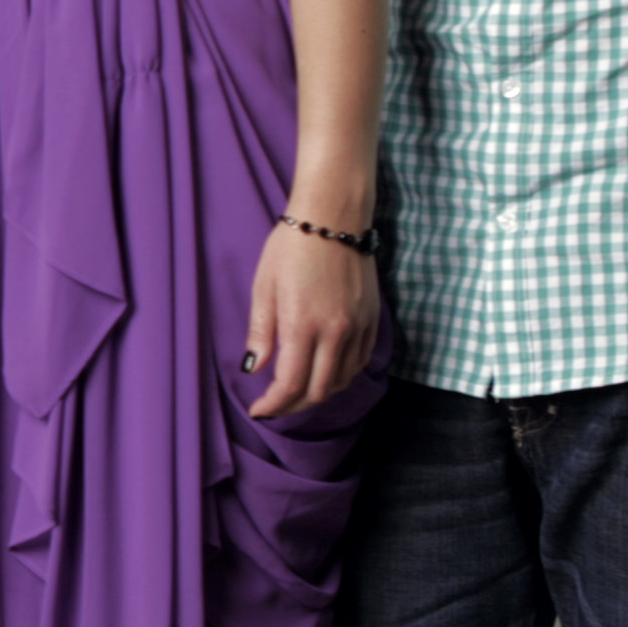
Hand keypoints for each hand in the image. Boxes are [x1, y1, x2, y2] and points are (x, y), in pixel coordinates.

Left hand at [241, 222, 375, 420]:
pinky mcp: (373, 319)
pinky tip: (325, 372)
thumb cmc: (291, 247)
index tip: (259, 410)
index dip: (274, 405)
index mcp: (303, 325)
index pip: (291, 384)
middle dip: (294, 405)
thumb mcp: (264, 287)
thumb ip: (261, 333)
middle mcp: (335, 332)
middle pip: (319, 390)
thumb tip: (254, 369)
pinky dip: (342, 375)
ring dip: (319, 393)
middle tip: (275, 405)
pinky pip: (360, 361)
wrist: (333, 217)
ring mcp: (358, 326)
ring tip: (298, 391)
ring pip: (342, 380)